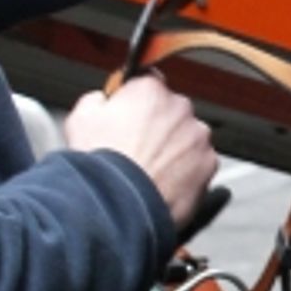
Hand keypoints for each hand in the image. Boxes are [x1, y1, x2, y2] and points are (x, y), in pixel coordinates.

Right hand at [64, 75, 215, 229]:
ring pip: (188, 139)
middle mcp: (180, 108)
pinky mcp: (209, 166)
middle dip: (159, 127)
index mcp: (150, 90)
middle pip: (172, 112)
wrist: (119, 206)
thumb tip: (103, 101)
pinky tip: (165, 183)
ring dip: (175, 150)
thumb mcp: (80, 118)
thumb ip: (98, 100)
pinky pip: (199, 164)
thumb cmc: (100, 163)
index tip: (130, 115)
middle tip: (138, 150)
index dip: (137, 102)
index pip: (149, 84)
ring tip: (151, 171)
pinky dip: (187, 173)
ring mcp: (198, 137)